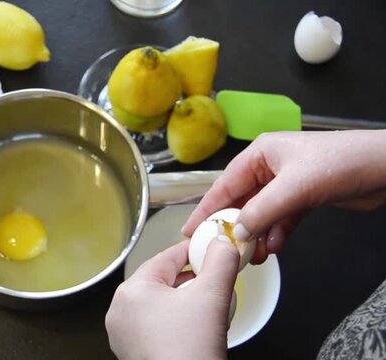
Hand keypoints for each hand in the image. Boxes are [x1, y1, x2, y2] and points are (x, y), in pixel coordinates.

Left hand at [105, 239, 238, 359]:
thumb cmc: (190, 351)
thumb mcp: (213, 296)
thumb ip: (221, 262)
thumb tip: (223, 244)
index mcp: (131, 290)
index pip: (167, 256)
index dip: (194, 250)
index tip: (212, 248)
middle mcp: (120, 310)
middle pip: (162, 280)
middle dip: (191, 279)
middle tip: (215, 282)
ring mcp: (122, 333)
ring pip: (158, 302)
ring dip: (183, 300)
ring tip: (206, 307)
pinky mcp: (131, 350)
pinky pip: (153, 324)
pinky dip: (173, 320)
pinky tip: (193, 328)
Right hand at [182, 130, 385, 263]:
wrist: (384, 167)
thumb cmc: (340, 163)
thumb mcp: (294, 187)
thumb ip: (261, 211)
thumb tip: (235, 232)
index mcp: (260, 155)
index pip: (224, 185)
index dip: (205, 209)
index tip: (189, 230)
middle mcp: (269, 168)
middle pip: (241, 202)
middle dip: (233, 227)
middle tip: (220, 250)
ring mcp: (286, 184)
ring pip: (260, 214)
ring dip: (255, 235)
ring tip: (251, 256)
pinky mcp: (303, 198)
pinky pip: (281, 219)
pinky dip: (276, 234)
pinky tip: (274, 248)